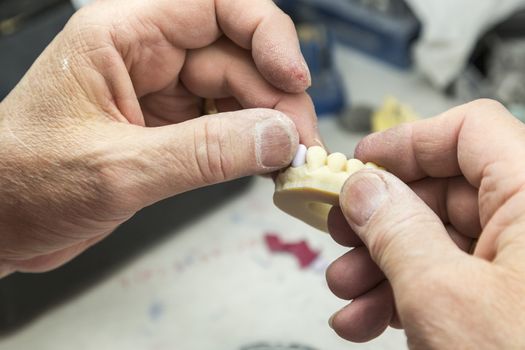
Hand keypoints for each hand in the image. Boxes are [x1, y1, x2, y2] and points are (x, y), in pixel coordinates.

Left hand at [0, 0, 318, 275]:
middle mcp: (145, 56)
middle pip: (235, 54)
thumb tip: (276, 138)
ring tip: (286, 158)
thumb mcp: (117, 169)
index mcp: (121, 36)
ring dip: (267, 123)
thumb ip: (203, 153)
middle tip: (298, 141)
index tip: (293, 78)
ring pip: (235, 91)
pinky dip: (249, 144)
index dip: (264, 33)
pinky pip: (223, 124)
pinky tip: (262, 163)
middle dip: (274, 96)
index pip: (214, 5)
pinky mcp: (167, 129)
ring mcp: (159, 94)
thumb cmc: (22, 184)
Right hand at [326, 99, 524, 347]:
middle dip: (380, 217)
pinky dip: (405, 295)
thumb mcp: (444, 296)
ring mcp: (524, 267)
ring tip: (345, 293)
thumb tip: (362, 188)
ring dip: (382, 265)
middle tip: (338, 232)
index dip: (408, 142)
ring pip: (440, 241)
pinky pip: (451, 279)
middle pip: (444, 191)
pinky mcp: (513, 301)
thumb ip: (395, 229)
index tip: (358, 163)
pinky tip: (368, 321)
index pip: (469, 132)